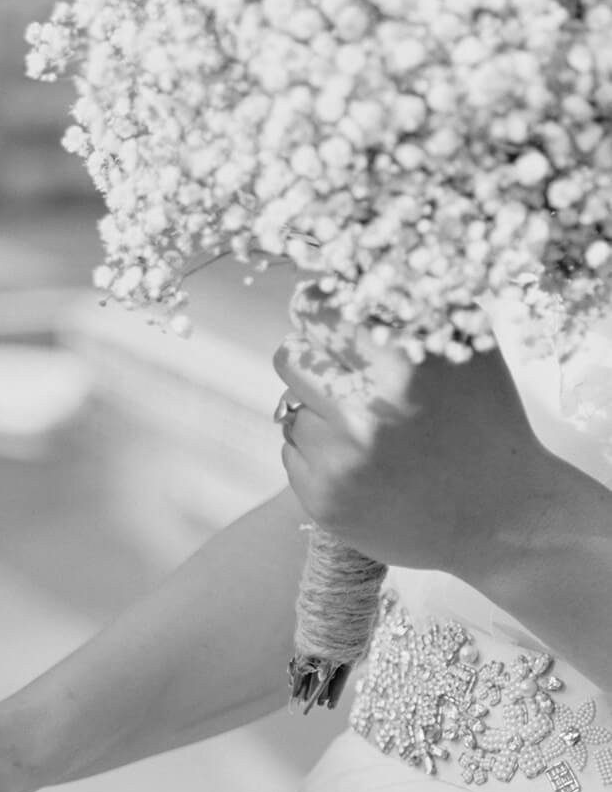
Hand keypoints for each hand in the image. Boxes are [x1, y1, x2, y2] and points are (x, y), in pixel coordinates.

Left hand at [276, 333, 570, 578]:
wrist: (501, 517)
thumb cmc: (487, 424)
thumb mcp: (465, 352)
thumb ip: (411, 309)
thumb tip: (351, 275)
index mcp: (396, 368)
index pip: (317, 313)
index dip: (318, 309)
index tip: (323, 314)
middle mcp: (360, 415)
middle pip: (291, 357)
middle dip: (315, 358)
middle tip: (347, 374)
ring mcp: (337, 462)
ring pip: (290, 409)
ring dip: (319, 411)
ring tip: (369, 428)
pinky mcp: (322, 500)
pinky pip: (293, 453)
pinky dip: (319, 452)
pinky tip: (364, 462)